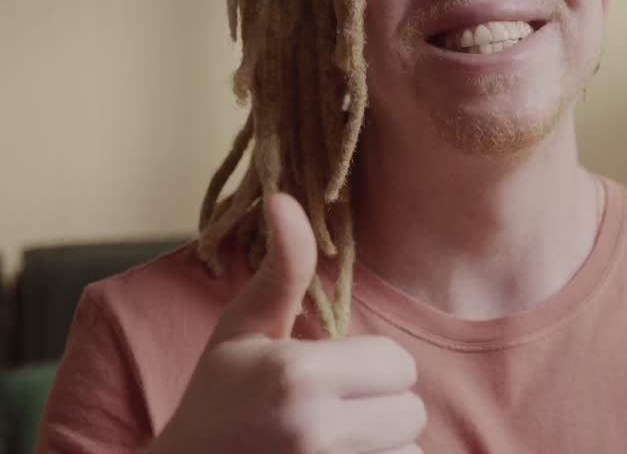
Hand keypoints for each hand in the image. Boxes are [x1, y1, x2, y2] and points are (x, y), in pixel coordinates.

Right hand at [149, 194, 425, 453]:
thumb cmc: (216, 397)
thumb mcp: (243, 328)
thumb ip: (283, 268)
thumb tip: (285, 198)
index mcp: (298, 377)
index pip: (397, 364)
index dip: (373, 365)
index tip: (334, 372)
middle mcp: (315, 431)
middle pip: (411, 411)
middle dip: (382, 407)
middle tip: (334, 409)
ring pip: (407, 451)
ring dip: (381, 445)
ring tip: (333, 441)